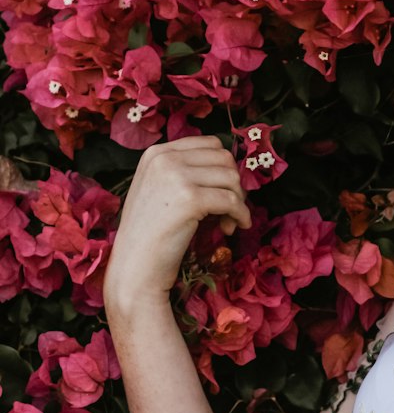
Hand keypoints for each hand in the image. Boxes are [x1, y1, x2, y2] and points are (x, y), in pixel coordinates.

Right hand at [103, 135, 252, 310]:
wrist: (134, 267)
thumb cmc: (150, 234)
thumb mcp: (159, 189)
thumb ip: (185, 171)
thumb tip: (230, 167)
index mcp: (156, 152)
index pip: (210, 144)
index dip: (224, 168)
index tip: (223, 190)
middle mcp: (164, 158)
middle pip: (224, 158)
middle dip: (234, 184)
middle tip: (229, 209)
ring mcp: (176, 176)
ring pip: (232, 178)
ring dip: (238, 201)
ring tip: (226, 222)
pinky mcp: (189, 198)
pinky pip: (232, 201)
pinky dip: (240, 215)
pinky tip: (232, 228)